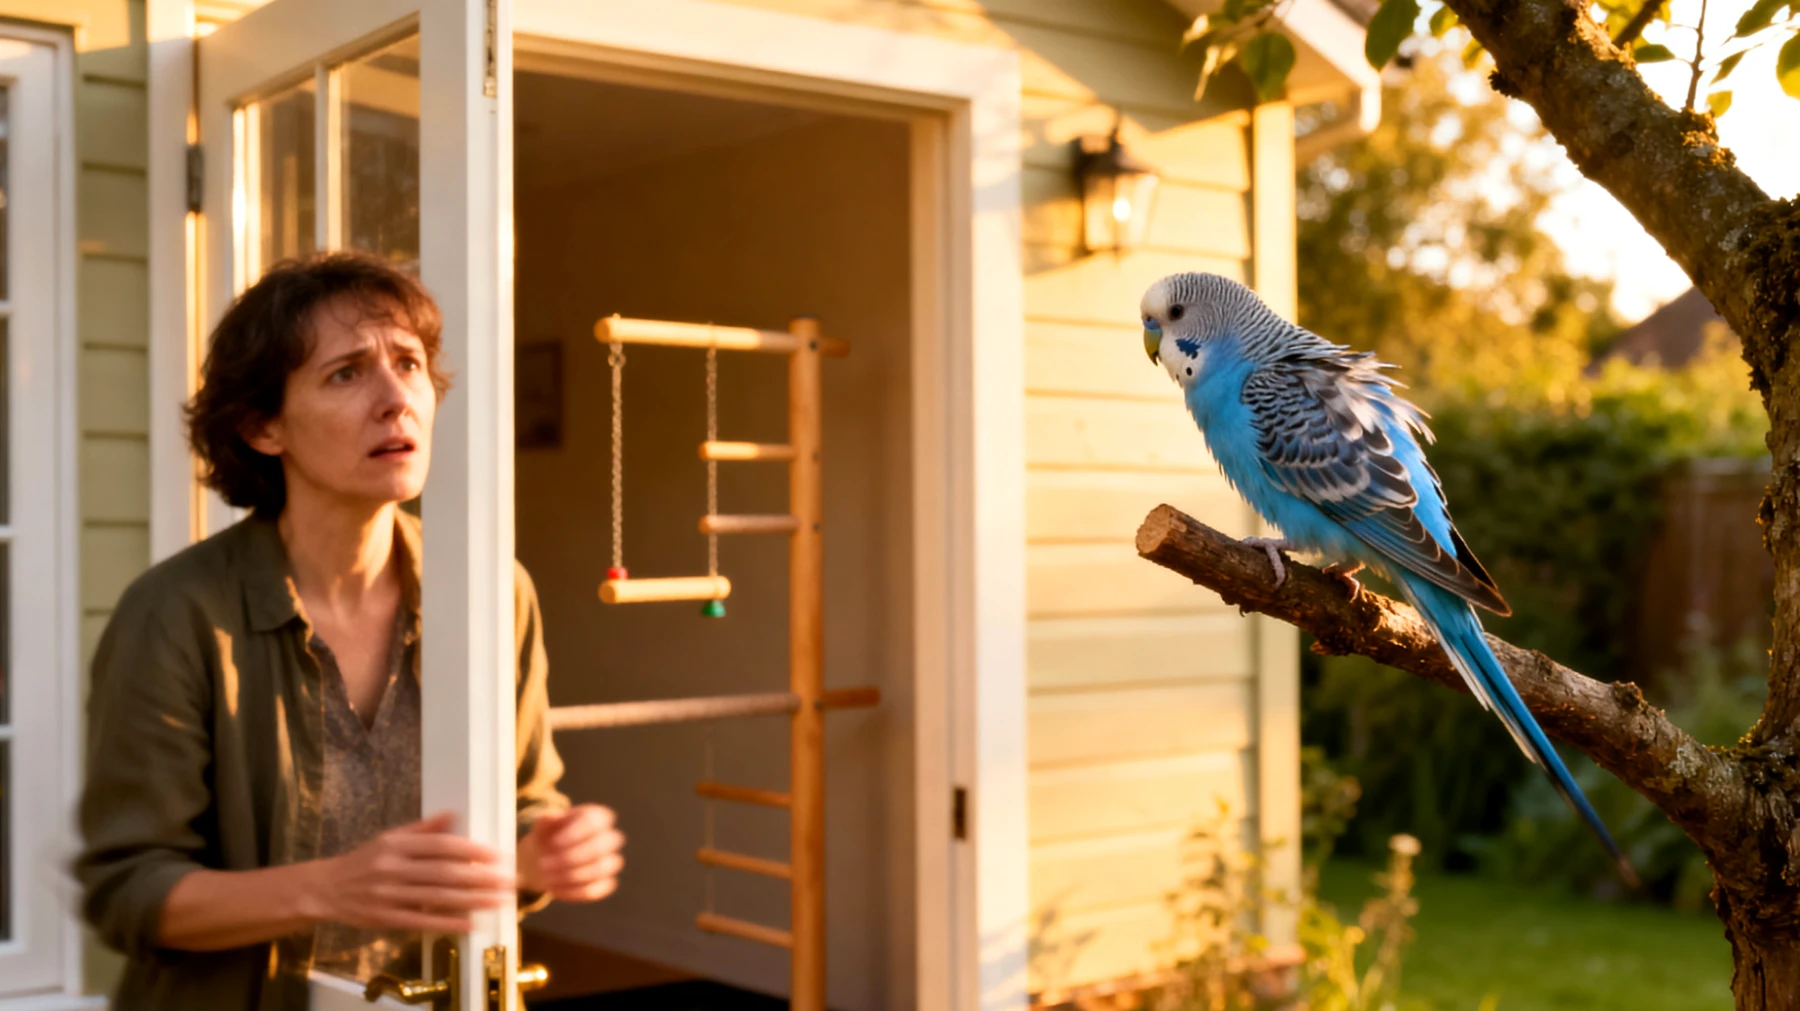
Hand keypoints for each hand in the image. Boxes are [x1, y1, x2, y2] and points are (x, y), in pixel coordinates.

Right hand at [312, 811, 515, 932]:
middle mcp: (393, 868)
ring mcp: (388, 895)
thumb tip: (453, 814)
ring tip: (499, 901)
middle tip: (508, 881)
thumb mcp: (389, 838)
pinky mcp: (385, 918)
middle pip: (445, 873)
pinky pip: (422, 921)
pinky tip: (471, 923)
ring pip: (438, 898)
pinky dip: (448, 922)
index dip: (472, 850)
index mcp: (396, 845)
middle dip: (481, 877)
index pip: (441, 846)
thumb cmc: (364, 861)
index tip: (497, 855)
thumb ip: (423, 829)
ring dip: (473, 900)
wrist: (326, 888)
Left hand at [517, 804, 624, 902]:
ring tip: (546, 878)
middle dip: (570, 858)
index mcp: (596, 817)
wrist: (545, 859)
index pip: (594, 822)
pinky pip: (594, 890)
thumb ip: (546, 819)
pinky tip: (553, 889)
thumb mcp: (542, 825)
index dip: (575, 833)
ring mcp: (609, 862)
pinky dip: (572, 892)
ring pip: (600, 870)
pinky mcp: (604, 884)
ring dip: (570, 876)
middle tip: (543, 864)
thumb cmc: (547, 837)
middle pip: (601, 847)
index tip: (553, 843)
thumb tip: (550, 816)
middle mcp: (608, 838)